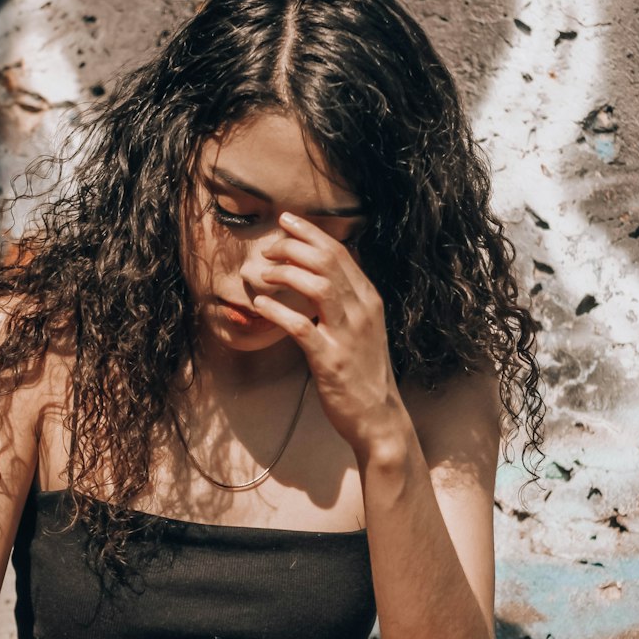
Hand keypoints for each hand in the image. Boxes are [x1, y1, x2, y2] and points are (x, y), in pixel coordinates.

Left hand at [252, 213, 404, 456]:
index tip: (286, 220)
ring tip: (261, 272)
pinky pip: (301, 327)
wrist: (379, 417)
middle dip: (294, 246)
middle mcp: (362, 312)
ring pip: (319, 286)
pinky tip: (259, 304)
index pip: (340, 253)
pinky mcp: (330, 361)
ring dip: (286, 273)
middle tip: (268, 247)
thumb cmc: (364, 372)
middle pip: (328, 262)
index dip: (311, 233)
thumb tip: (317, 274)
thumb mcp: (361, 328)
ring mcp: (348, 336)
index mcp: (369, 300)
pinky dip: (278, 311)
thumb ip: (344, 300)